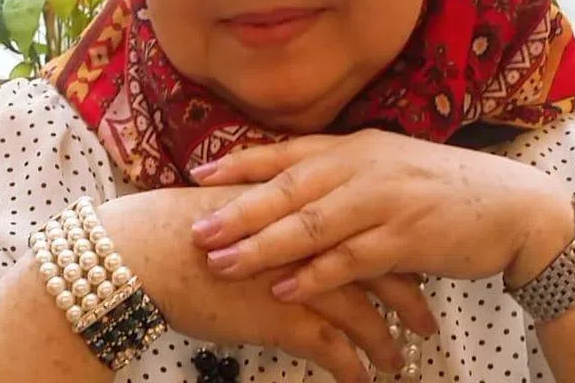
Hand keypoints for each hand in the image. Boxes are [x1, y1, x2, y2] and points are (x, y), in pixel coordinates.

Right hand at [98, 186, 437, 382]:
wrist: (147, 251)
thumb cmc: (180, 228)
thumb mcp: (236, 209)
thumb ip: (271, 216)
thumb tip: (287, 228)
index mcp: (304, 208)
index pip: (365, 229)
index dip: (393, 253)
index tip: (414, 269)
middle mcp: (311, 241)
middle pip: (379, 269)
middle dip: (407, 299)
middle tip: (426, 322)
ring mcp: (301, 280)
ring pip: (363, 314)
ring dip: (385, 341)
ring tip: (399, 360)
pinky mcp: (283, 317)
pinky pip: (333, 348)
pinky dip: (353, 366)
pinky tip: (362, 380)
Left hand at [188, 129, 574, 300]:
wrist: (512, 206)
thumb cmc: (442, 188)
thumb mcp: (388, 166)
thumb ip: (343, 172)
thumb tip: (289, 183)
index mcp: (356, 147)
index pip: (288, 152)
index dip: (241, 162)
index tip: (198, 174)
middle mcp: (365, 167)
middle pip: (290, 188)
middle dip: (239, 210)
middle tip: (197, 229)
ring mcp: (386, 201)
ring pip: (313, 224)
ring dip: (264, 246)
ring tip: (223, 262)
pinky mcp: (408, 239)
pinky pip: (351, 259)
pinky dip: (315, 275)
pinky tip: (285, 288)